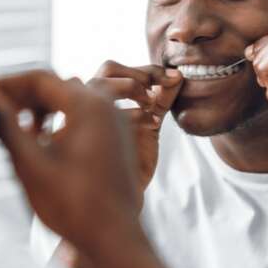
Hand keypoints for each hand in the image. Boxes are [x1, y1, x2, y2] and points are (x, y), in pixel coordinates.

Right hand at [0, 70, 145, 255]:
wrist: (115, 240)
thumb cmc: (74, 207)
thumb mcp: (30, 165)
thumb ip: (6, 126)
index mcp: (89, 105)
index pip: (39, 79)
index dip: (5, 85)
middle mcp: (106, 106)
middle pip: (54, 87)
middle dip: (19, 98)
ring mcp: (115, 122)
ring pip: (67, 101)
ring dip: (37, 110)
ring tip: (9, 129)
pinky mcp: (116, 139)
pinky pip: (82, 117)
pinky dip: (56, 121)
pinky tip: (37, 141)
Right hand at [87, 61, 182, 197]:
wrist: (122, 197)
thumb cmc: (131, 161)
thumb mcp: (151, 124)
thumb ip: (162, 100)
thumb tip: (178, 75)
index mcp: (100, 99)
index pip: (116, 69)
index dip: (146, 70)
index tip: (173, 77)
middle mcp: (90, 105)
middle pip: (108, 69)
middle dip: (137, 73)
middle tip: (159, 88)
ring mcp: (88, 118)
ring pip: (101, 83)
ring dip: (132, 87)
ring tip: (151, 103)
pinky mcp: (93, 134)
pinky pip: (109, 114)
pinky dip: (135, 113)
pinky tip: (151, 124)